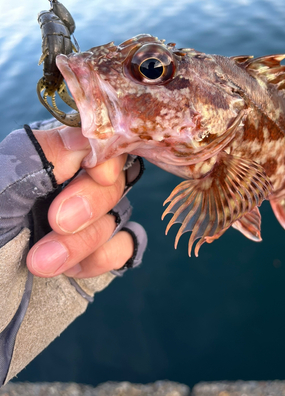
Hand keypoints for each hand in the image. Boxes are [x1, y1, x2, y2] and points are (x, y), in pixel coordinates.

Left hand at [26, 126, 133, 278]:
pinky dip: (104, 257)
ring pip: (118, 213)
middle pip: (112, 178)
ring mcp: (86, 221)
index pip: (94, 142)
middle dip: (90, 203)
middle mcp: (70, 187)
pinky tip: (72, 271)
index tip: (97, 174)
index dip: (104, 156)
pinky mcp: (97, 254)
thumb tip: (86, 133)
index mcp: (45, 161)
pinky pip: (125, 244)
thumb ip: (39, 156)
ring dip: (86, 240)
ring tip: (41, 263)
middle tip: (56, 223)